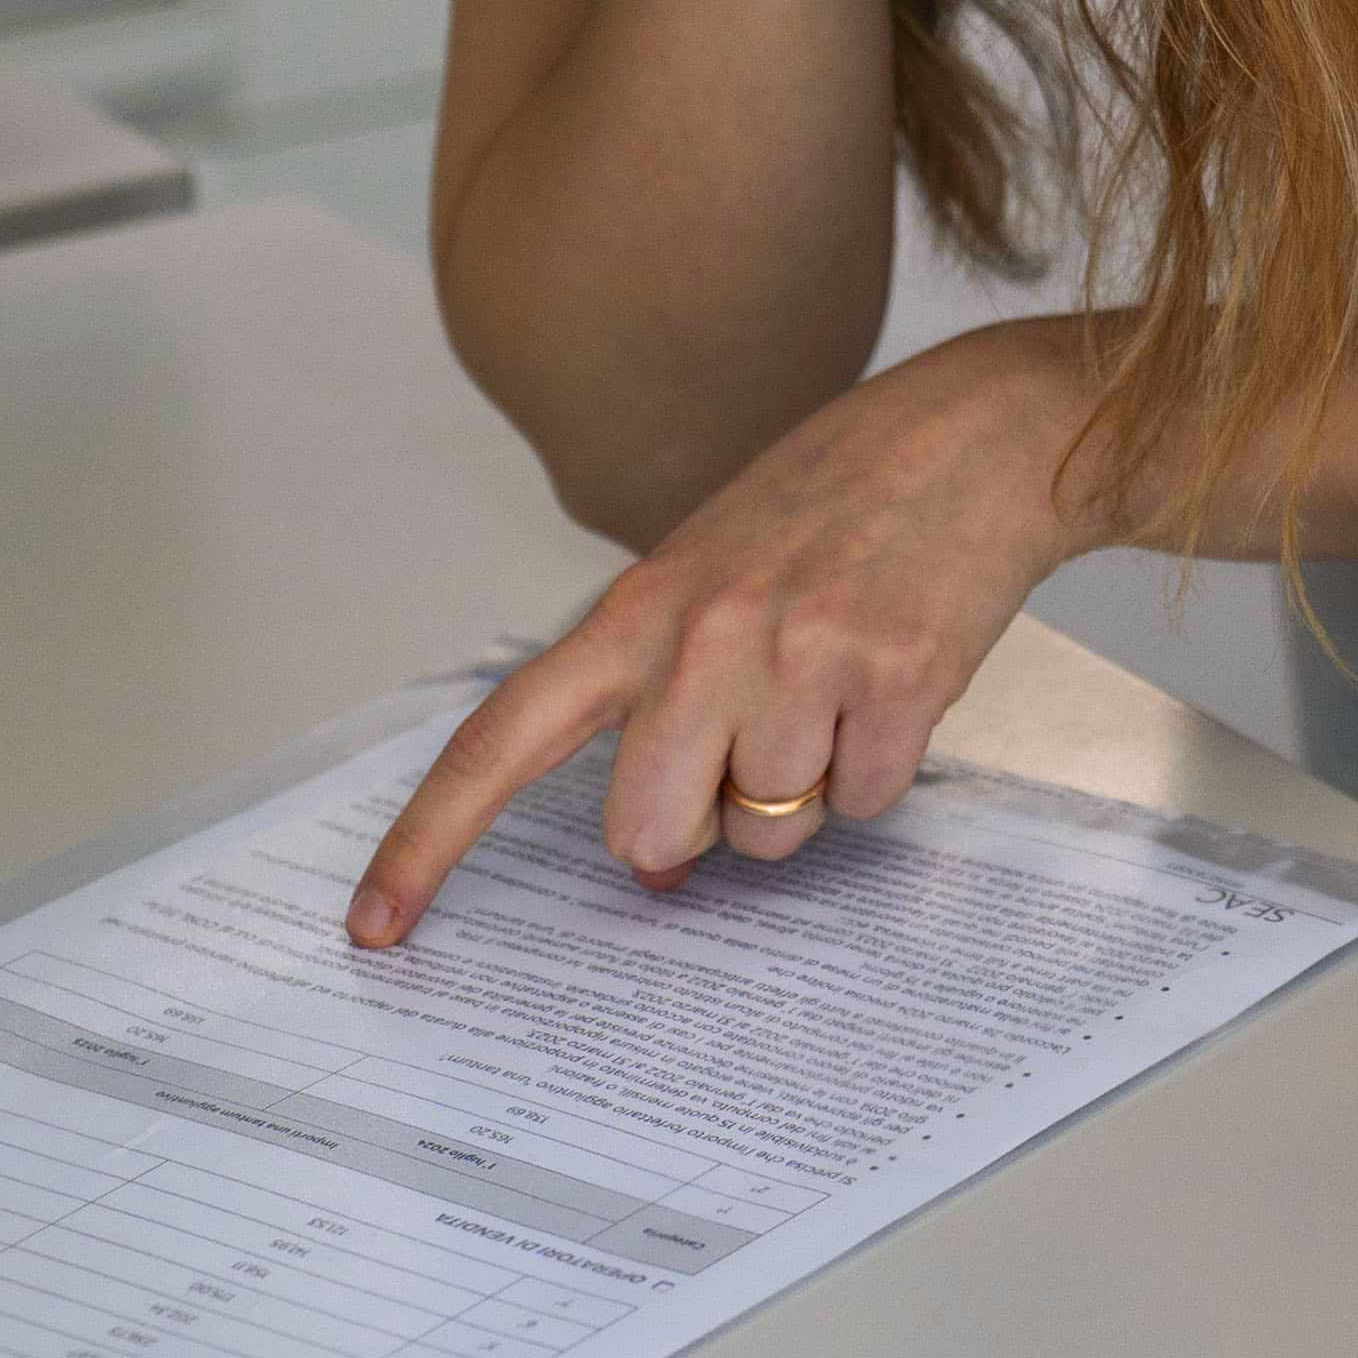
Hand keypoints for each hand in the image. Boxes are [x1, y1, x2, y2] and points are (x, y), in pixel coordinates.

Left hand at [348, 320, 1106, 942]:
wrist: (982, 433)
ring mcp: (802, 660)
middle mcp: (706, 637)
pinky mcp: (897, 683)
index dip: (428, 841)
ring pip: (770, 832)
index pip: (504, 738)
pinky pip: (862, 804)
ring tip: (842, 682)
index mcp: (640, 609)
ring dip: (805, 787)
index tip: (375, 924)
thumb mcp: (715, 570)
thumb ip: (661, 695)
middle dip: (696, 828)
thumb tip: (661, 853)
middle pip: (648, 832)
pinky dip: (880, 768)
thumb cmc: (841, 497)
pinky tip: (896, 682)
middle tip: (749, 750)